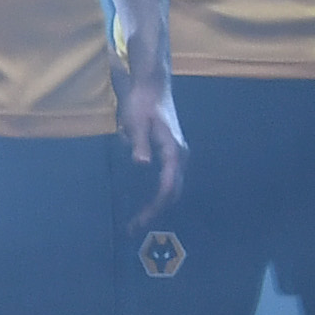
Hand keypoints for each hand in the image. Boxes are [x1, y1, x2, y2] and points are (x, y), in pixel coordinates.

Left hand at [119, 69, 189, 232]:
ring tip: (137, 221)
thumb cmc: (142, 103)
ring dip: (156, 206)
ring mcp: (177, 155)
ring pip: (171, 188)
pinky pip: (168, 180)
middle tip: (134, 228)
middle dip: (155, 212)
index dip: (154, 208)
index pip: (167, 187)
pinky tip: (145, 203)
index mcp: (173, 151)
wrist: (152, 86)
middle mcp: (180, 156)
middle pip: (171, 192)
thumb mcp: (136, 123)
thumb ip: (139, 144)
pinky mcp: (171, 153)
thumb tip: (142, 164)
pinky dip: (157, 195)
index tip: (139, 222)